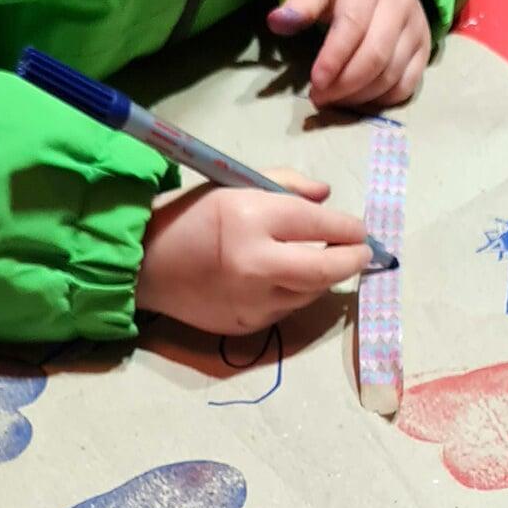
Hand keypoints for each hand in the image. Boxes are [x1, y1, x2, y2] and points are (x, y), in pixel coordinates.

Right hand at [136, 170, 370, 334]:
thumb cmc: (190, 215)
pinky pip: (287, 308)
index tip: (359, 228)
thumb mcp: (235, 183)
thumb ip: (286, 184)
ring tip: (325, 259)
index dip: (348, 227)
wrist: (143, 264)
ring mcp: (252, 301)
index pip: (319, 224)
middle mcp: (256, 263)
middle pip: (326, 269)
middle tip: (363, 252)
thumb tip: (327, 198)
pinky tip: (288, 278)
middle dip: (353, 259)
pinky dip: (296, 292)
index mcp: (250, 219)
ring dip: (325, 276)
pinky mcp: (247, 324)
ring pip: (312, 292)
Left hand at [267, 0, 430, 108]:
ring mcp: (417, 29)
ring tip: (334, 99)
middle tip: (319, 97)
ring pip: (391, 75)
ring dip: (360, 96)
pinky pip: (407, 84)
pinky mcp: (425, 49)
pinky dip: (383, 100)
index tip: (315, 82)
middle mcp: (399, 5)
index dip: (333, 59)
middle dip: (344, 84)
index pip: (353, 26)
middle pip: (375, 56)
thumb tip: (276, 23)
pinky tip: (360, 99)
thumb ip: (300, 3)